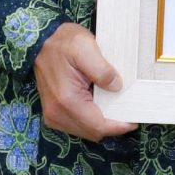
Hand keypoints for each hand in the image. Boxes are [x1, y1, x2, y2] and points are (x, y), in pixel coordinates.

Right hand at [34, 24, 135, 139]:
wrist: (41, 42)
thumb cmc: (63, 43)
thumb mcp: (85, 47)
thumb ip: (102, 70)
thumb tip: (117, 87)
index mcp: (66, 100)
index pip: (98, 126)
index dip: (118, 126)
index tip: (134, 120)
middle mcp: (57, 113)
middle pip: (93, 133)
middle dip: (112, 126)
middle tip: (128, 112)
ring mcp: (53, 115)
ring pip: (86, 131)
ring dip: (102, 124)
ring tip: (116, 108)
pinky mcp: (54, 113)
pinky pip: (77, 126)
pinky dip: (91, 120)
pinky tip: (100, 106)